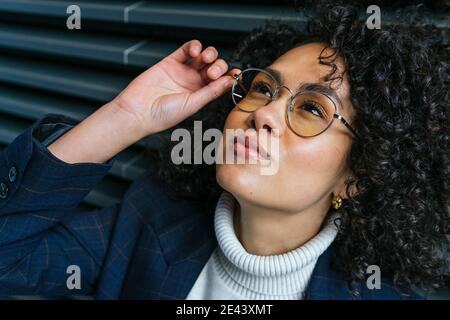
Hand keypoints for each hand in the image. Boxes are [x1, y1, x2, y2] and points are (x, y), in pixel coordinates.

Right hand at [113, 39, 239, 135]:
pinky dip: (194, 46)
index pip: (220, 82)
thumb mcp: (192, 105)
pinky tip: (195, 51)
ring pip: (203, 56)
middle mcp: (193, 83)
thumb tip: (229, 81)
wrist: (139, 111)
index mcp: (201, 95)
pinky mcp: (170, 62)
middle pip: (214, 67)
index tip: (236, 74)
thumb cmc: (163, 115)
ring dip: (209, 54)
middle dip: (218, 66)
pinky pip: (186, 49)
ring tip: (205, 60)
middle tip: (210, 74)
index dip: (229, 76)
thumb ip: (210, 92)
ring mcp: (182, 72)